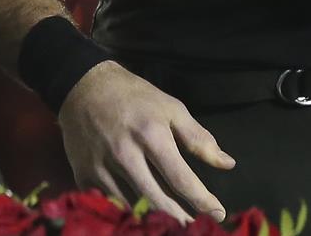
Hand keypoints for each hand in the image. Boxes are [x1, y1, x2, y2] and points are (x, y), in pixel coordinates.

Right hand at [58, 61, 234, 220]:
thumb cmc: (136, 98)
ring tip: (172, 221)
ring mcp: (101, 167)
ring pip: (132, 204)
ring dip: (154, 216)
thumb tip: (227, 164)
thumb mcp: (172, 109)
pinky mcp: (84, 175)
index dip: (201, 200)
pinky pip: (109, 201)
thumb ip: (199, 139)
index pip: (180, 178)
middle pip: (156, 199)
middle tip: (195, 226)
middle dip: (178, 217)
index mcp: (152, 136)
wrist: (85, 89)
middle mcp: (125, 154)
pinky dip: (127, 209)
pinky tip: (141, 212)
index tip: (218, 214)